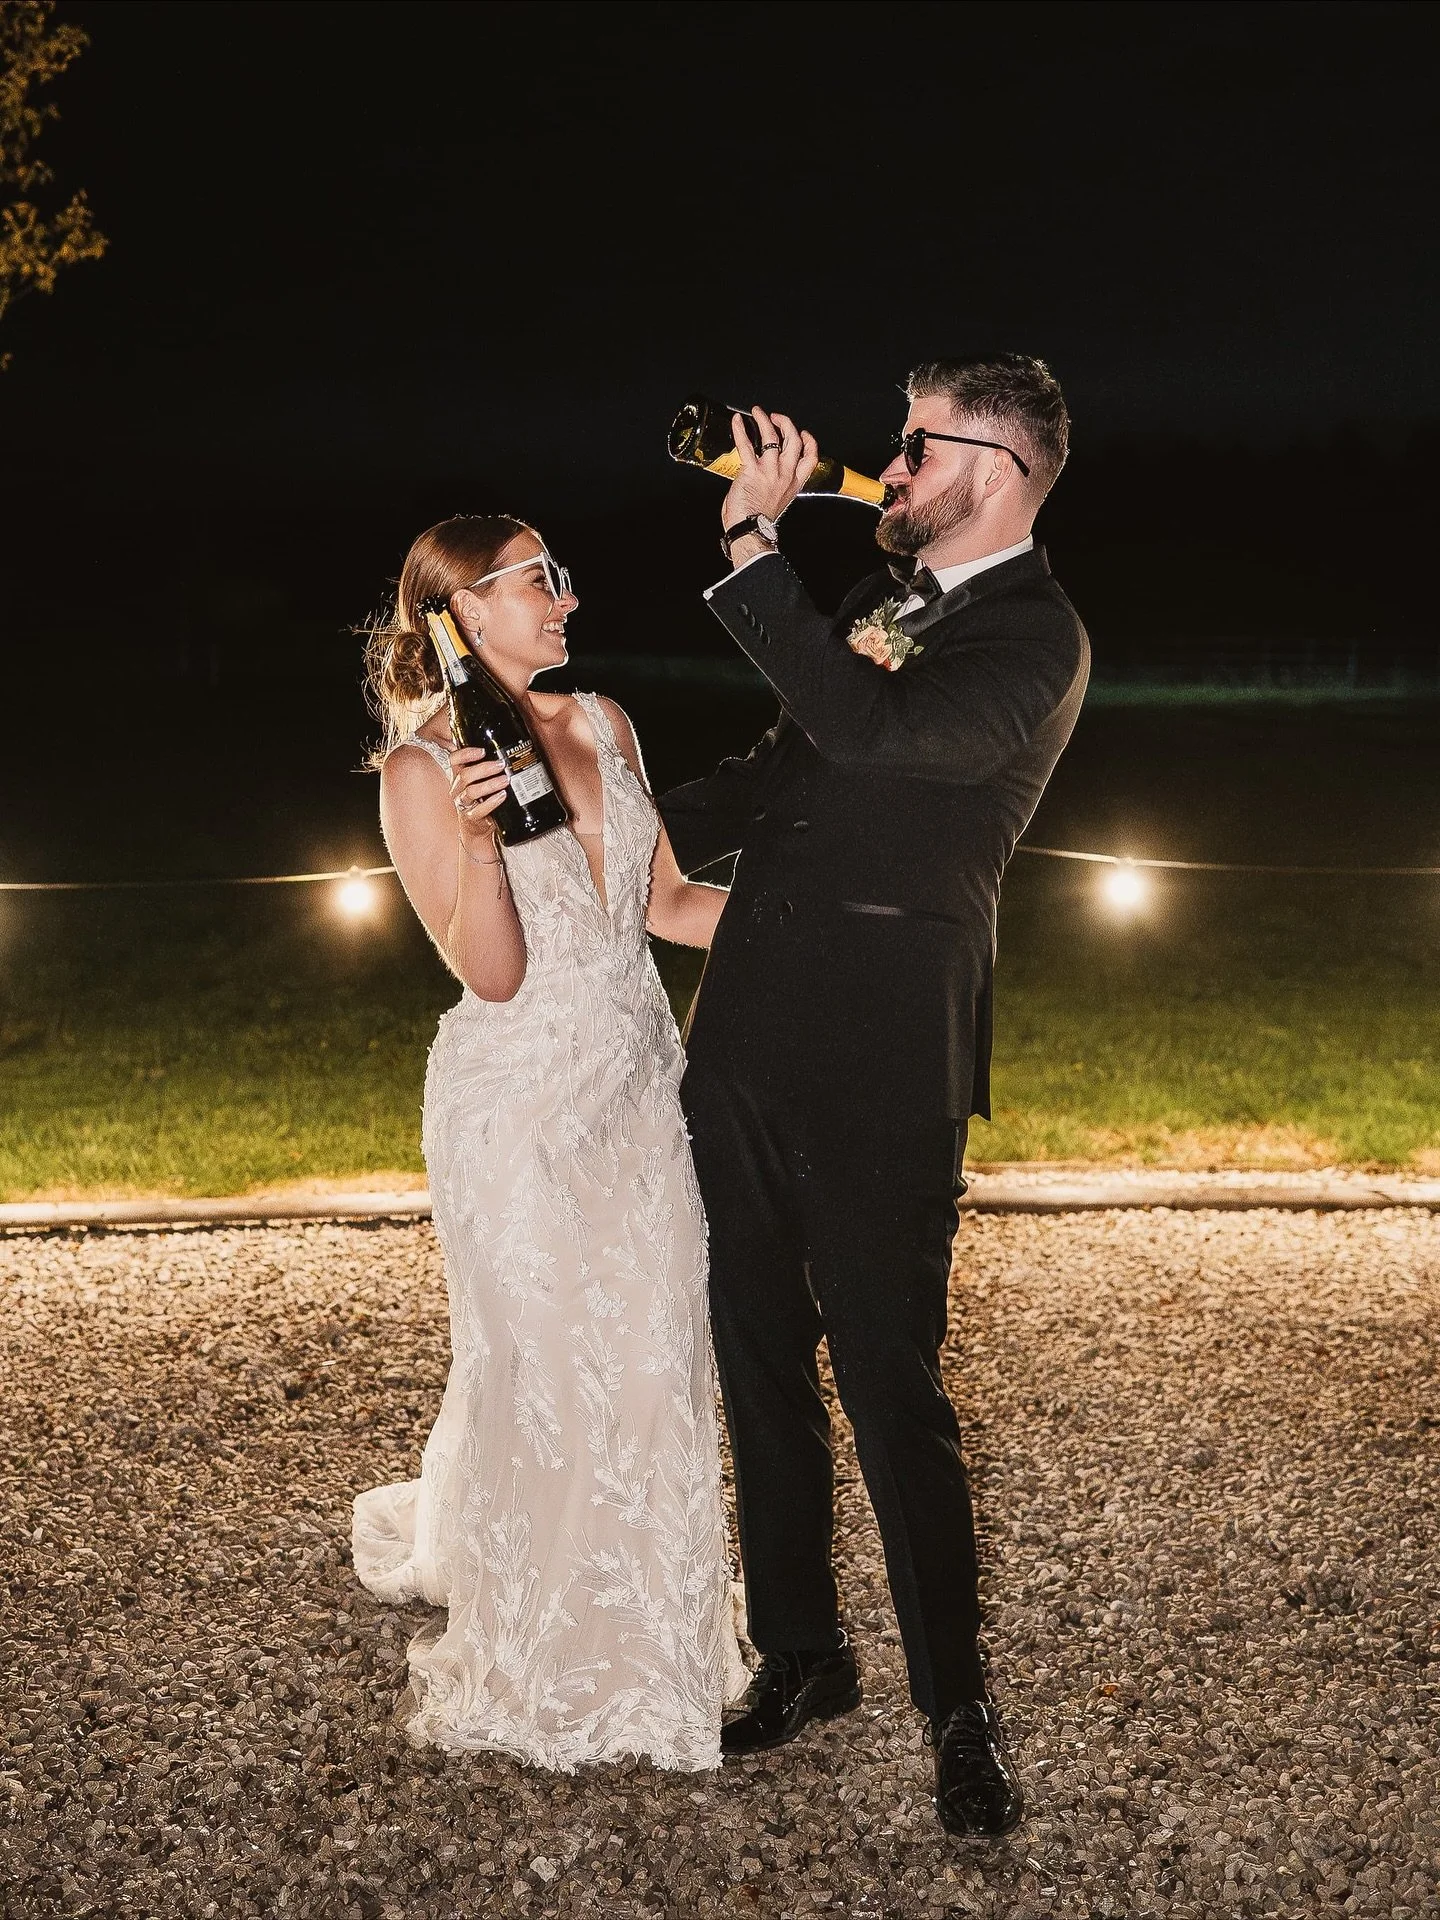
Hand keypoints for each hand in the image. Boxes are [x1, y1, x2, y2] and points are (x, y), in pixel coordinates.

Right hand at [447, 747, 508, 849]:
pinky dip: (492, 802)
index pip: (454, 761)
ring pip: (471, 791)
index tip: (482, 750)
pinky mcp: (471, 817)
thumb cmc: (481, 800)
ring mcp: (463, 804)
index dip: (465, 754)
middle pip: (465, 775)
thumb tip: (508, 751)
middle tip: (501, 764)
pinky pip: (479, 810)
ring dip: (490, 784)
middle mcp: (457, 789)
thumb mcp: (480, 782)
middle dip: (484, 768)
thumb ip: (487, 769)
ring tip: (505, 780)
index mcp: (458, 777)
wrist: (478, 828)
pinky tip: (502, 796)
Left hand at [721, 404, 818, 534]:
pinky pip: (746, 444)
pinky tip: (737, 421)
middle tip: (776, 418)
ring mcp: (770, 471)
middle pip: (794, 440)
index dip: (809, 441)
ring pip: (773, 437)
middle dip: (786, 424)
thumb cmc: (757, 521)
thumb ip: (771, 485)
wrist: (749, 531)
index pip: (810, 457)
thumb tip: (758, 476)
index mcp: (794, 483)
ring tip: (758, 412)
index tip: (803, 433)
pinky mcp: (752, 470)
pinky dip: (740, 429)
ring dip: (765, 420)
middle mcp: (785, 474)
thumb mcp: (775, 501)